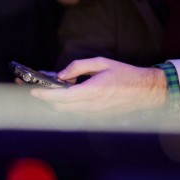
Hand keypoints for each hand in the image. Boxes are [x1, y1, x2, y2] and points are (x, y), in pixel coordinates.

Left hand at [30, 58, 168, 114]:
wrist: (145, 92)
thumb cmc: (126, 75)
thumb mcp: (102, 63)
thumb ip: (78, 67)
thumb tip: (61, 75)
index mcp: (92, 91)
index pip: (62, 97)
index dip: (45, 95)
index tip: (33, 90)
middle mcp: (91, 106)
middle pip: (59, 107)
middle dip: (44, 99)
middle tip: (34, 88)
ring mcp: (93, 114)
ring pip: (65, 111)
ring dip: (54, 102)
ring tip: (46, 90)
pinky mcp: (95, 117)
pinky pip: (74, 113)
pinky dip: (65, 105)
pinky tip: (63, 94)